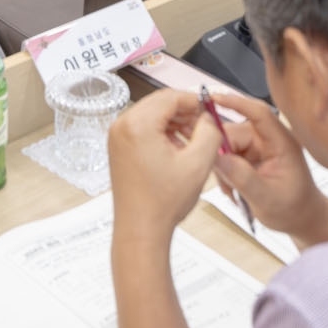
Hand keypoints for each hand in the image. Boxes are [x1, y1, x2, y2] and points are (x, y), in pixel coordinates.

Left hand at [107, 92, 220, 243]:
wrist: (141, 230)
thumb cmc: (163, 203)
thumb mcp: (199, 163)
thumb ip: (209, 131)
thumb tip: (208, 116)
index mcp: (138, 125)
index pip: (170, 97)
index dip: (194, 101)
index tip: (209, 109)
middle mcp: (122, 126)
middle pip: (159, 103)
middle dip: (184, 112)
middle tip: (204, 125)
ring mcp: (117, 137)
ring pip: (152, 115)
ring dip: (174, 122)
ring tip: (193, 140)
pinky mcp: (118, 148)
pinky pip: (143, 128)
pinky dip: (161, 132)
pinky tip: (177, 149)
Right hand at [201, 92, 327, 244]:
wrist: (302, 219)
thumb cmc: (293, 209)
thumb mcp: (266, 198)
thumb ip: (242, 177)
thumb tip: (216, 157)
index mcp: (282, 142)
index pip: (259, 113)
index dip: (237, 103)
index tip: (214, 98)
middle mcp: (269, 139)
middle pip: (235, 131)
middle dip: (222, 153)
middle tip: (222, 180)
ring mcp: (259, 146)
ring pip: (228, 144)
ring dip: (224, 166)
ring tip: (232, 190)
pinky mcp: (251, 155)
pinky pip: (229, 155)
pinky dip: (226, 171)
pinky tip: (233, 188)